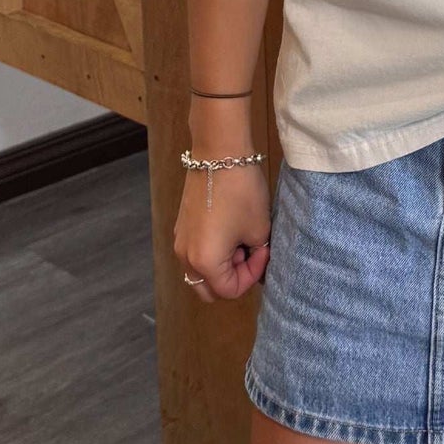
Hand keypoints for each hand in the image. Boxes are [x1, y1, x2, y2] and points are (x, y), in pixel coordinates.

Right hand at [175, 163, 271, 300]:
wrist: (218, 154)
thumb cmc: (241, 193)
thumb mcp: (259, 229)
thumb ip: (258, 254)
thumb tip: (255, 259)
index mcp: (204, 263)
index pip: (230, 290)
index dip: (251, 275)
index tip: (263, 251)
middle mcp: (186, 257)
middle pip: (209, 289)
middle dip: (233, 278)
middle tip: (250, 255)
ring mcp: (180, 241)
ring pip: (201, 272)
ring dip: (222, 266)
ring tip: (241, 240)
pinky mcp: (181, 226)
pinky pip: (195, 253)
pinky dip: (212, 252)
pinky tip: (229, 229)